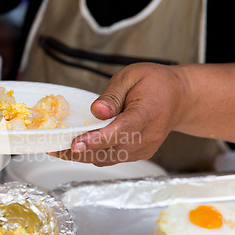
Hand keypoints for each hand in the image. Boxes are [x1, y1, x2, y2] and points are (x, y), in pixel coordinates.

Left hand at [50, 63, 189, 165]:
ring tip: (59, 148)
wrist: (180, 98)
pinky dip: (94, 155)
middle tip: (54, 147)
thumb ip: (112, 95)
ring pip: (110, 158)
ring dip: (84, 156)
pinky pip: (113, 158)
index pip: (122, 130)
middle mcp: (148, 135)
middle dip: (81, 152)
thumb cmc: (156, 83)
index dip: (98, 139)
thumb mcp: (131, 76)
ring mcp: (145, 148)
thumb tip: (96, 111)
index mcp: (147, 113)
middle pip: (111, 150)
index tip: (77, 143)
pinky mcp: (139, 153)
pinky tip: (77, 148)